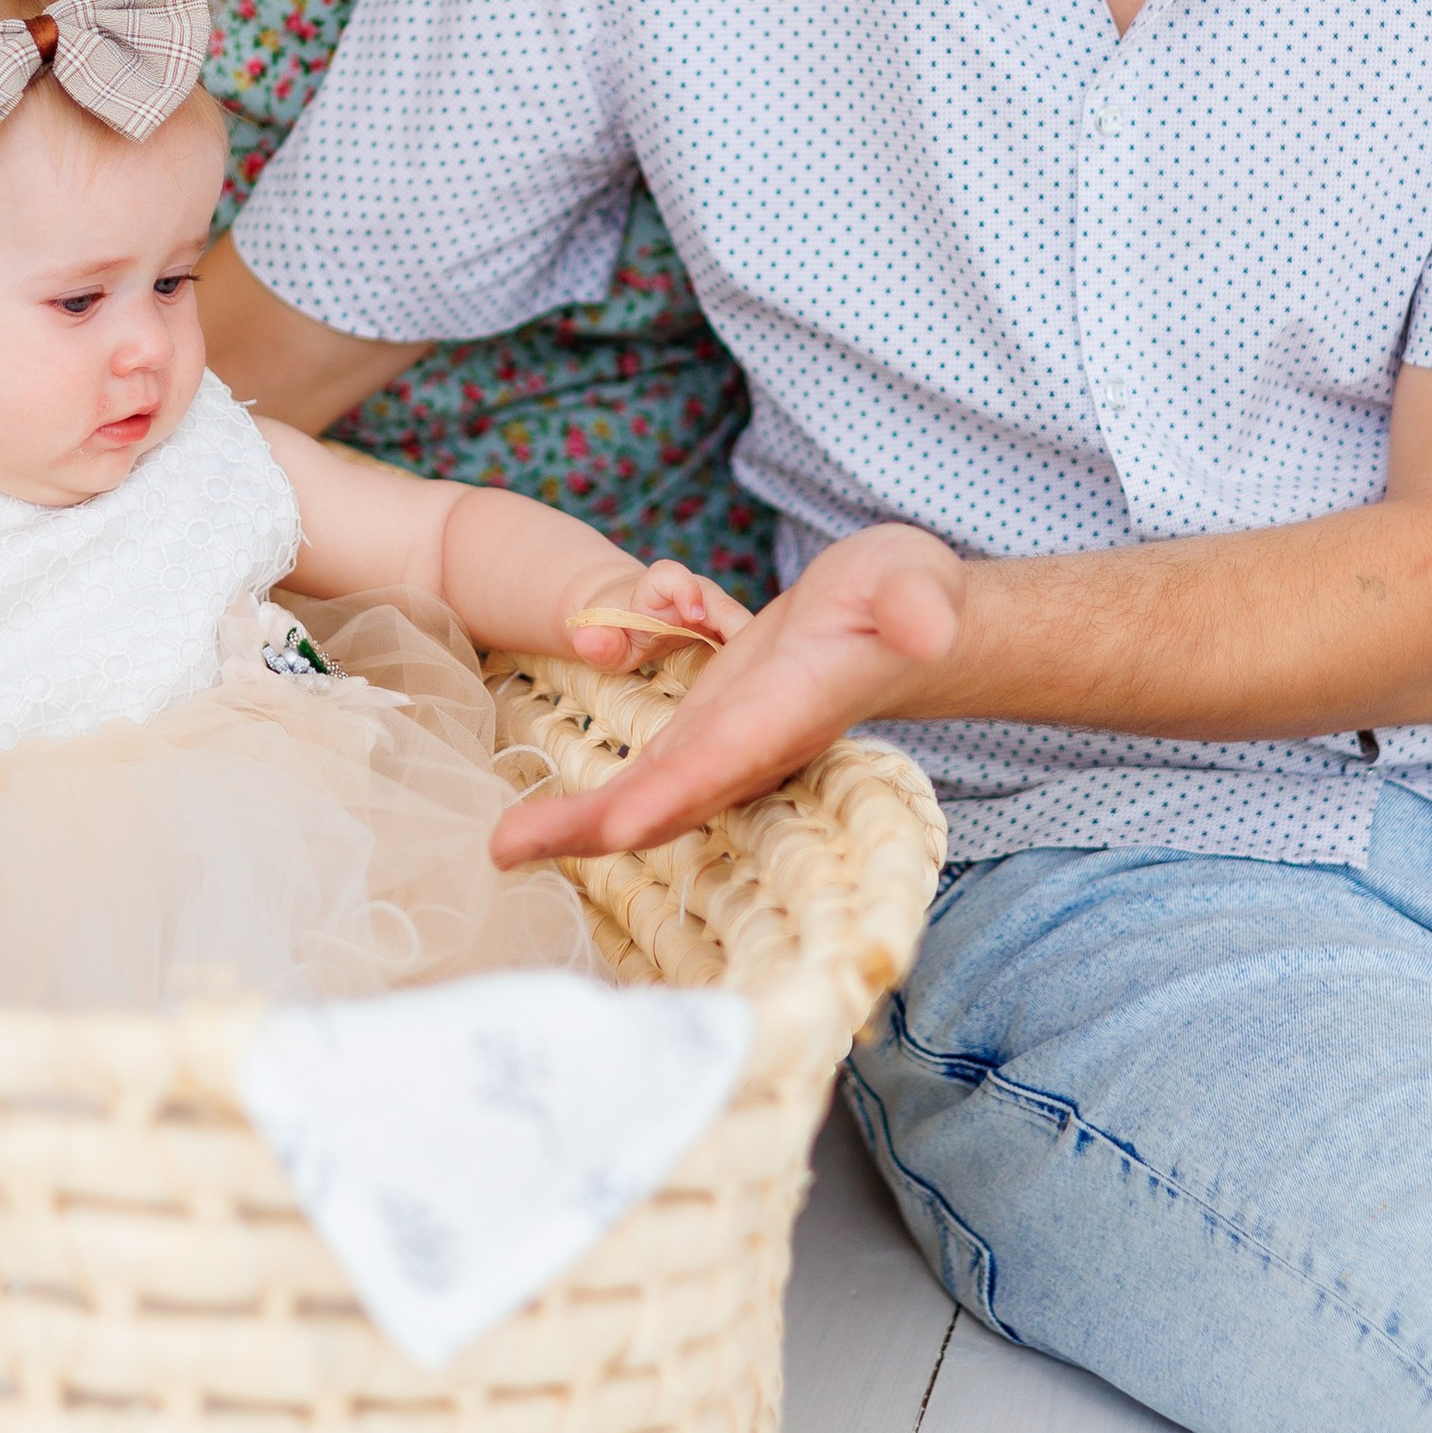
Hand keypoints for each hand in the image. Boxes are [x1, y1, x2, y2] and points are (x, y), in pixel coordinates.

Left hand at [496, 524, 964, 865]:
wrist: (903, 624)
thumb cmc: (909, 600)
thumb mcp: (914, 584)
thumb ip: (917, 606)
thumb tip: (928, 626)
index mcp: (786, 716)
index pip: (722, 762)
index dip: (667, 793)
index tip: (610, 824)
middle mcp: (750, 747)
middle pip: (663, 799)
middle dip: (589, 828)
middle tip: (504, 848)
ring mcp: (724, 745)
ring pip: (643, 795)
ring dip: (577, 823)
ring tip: (504, 843)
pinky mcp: (707, 729)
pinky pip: (643, 775)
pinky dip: (593, 802)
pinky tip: (538, 819)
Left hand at [561, 558, 753, 669]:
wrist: (626, 617)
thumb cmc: (611, 627)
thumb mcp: (596, 636)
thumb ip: (594, 641)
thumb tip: (589, 640)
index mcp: (658, 588)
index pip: (673, 578)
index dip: (686, 591)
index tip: (694, 615)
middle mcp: (696, 595)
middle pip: (723, 606)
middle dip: (738, 629)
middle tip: (751, 662)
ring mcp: (717, 615)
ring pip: (744, 629)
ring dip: (758, 654)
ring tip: (765, 685)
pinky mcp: (729, 635)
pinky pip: (749, 648)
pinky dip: (756, 667)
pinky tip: (760, 694)